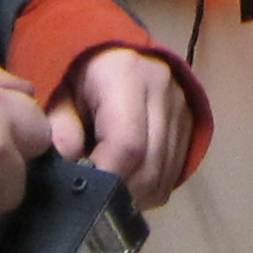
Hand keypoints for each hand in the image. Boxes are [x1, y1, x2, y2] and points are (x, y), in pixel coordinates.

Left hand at [51, 44, 190, 208]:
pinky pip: (173, 174)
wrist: (121, 49)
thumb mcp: (62, 94)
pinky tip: (129, 186)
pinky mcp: (191, 124)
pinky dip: (150, 191)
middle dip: (119, 195)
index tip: (83, 195)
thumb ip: (61, 130)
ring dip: (135, 197)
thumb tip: (68, 170)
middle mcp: (162, 90)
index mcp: (126, 75)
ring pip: (164, 176)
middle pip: (149, 166)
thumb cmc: (83, 74)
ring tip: (108, 195)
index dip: (106, 178)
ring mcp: (182, 108)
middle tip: (92, 203)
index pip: (127, 143)